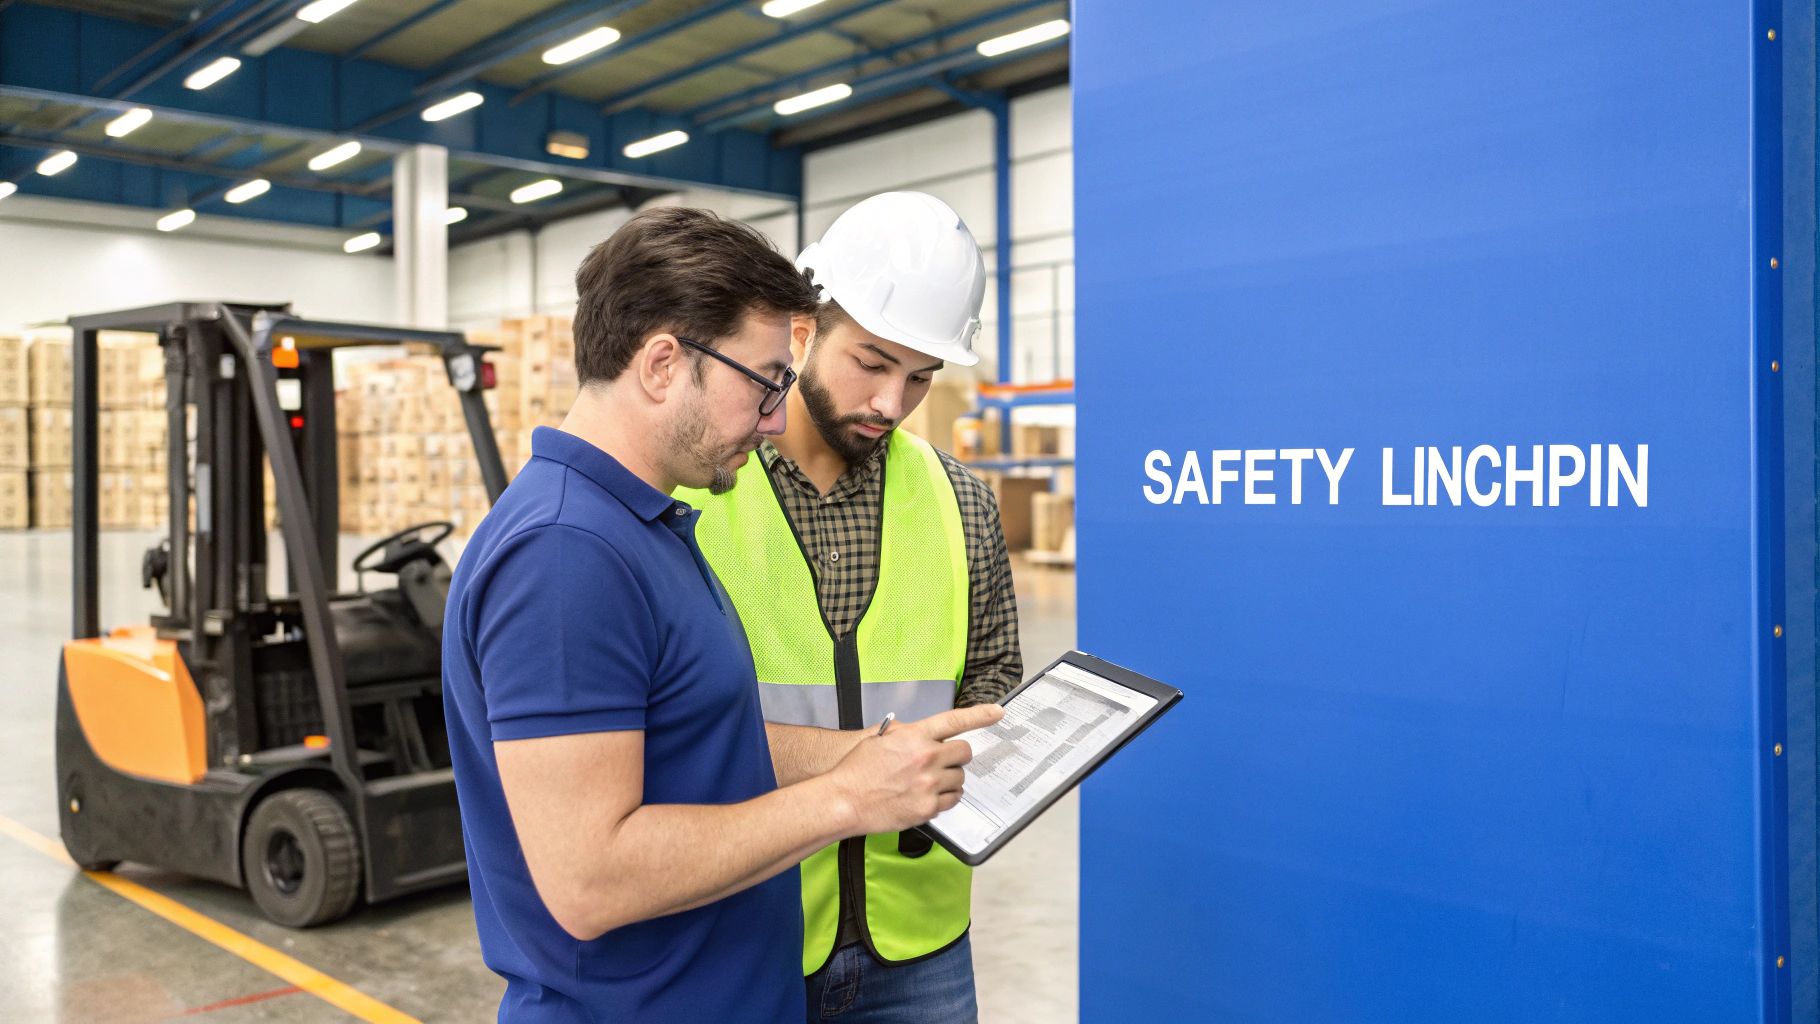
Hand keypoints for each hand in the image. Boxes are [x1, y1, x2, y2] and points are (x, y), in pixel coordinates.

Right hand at [826, 704, 1005, 835]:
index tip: (997, 712)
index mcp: (915, 737)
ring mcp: (929, 785)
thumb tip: (919, 734)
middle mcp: (926, 758)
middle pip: (964, 753)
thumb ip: (905, 734)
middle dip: (956, 756)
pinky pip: (952, 801)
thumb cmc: (856, 771)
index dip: (981, 715)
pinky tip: (927, 796)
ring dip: (949, 779)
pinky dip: (944, 798)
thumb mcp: (879, 739)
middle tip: (942, 762)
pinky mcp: (928, 808)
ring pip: (960, 779)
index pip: (956, 721)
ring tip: (926, 782)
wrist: (844, 800)